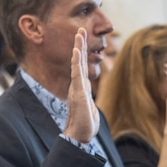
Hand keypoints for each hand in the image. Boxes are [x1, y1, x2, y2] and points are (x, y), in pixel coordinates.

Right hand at [63, 28, 98, 143]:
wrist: (80, 136)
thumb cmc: (85, 126)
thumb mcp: (90, 109)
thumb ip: (88, 102)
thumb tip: (88, 99)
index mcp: (81, 88)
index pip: (82, 67)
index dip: (82, 54)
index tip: (83, 41)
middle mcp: (78, 85)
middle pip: (79, 61)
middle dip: (80, 45)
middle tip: (80, 29)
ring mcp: (77, 87)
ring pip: (77, 63)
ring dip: (78, 47)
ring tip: (79, 33)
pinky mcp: (77, 92)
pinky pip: (76, 73)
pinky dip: (76, 60)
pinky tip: (77, 49)